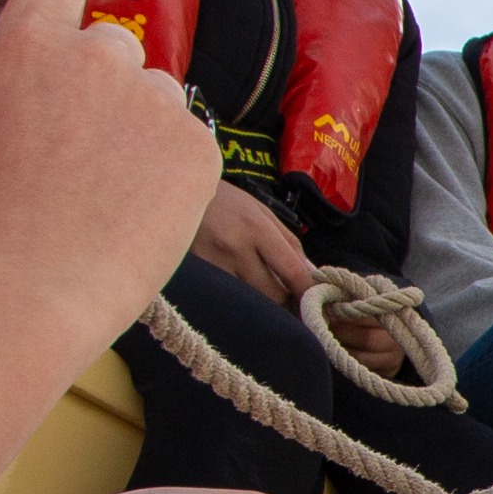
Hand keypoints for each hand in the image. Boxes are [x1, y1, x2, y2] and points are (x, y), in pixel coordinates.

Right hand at [0, 0, 218, 343]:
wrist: (33, 295)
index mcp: (28, 42)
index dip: (54, 7)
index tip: (54, 41)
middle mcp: (98, 57)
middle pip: (108, 43)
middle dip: (93, 81)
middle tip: (69, 146)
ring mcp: (154, 101)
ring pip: (151, 92)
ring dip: (132, 123)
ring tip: (99, 187)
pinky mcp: (197, 147)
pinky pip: (184, 137)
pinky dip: (165, 165)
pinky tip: (132, 206)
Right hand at [190, 182, 316, 308]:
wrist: (176, 190)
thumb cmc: (225, 202)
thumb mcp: (262, 212)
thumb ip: (288, 243)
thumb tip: (309, 275)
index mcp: (256, 228)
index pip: (292, 271)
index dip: (307, 292)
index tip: (316, 302)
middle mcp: (233, 247)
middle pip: (271, 294)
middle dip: (282, 299)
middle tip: (284, 294)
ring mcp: (210, 263)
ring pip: (248, 301)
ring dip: (259, 301)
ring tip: (258, 289)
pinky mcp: (194, 274)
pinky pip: (225, 298)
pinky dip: (236, 299)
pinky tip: (236, 289)